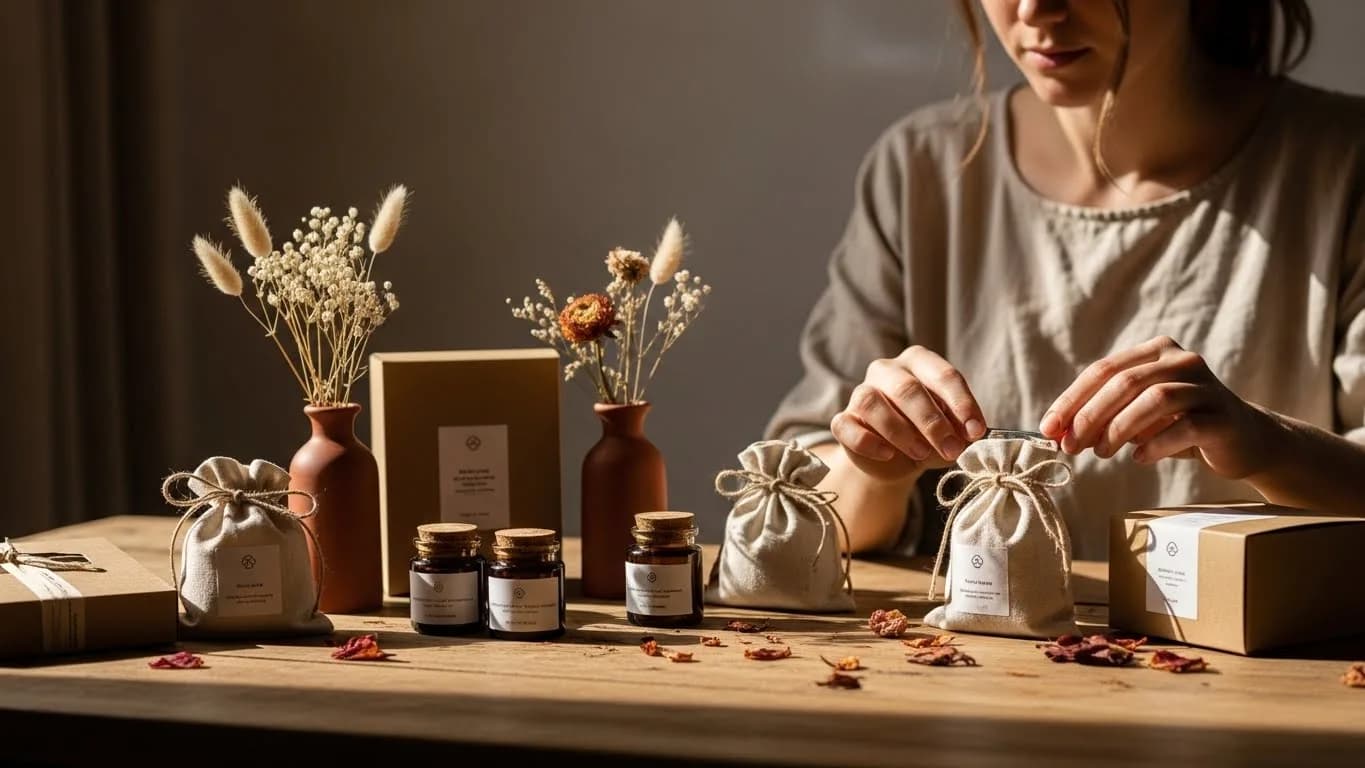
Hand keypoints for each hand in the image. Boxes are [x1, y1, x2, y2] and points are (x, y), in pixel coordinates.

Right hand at [830, 346, 987, 481]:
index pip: (943, 375)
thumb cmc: (928, 435)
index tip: (975, 432)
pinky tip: (888, 455)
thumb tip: (967, 436)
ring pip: (873, 403)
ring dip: (901, 432)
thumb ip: (959, 430)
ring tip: (921, 454)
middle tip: (951, 449)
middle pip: (907, 388)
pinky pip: (847, 426)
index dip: (961, 404)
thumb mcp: (951, 431)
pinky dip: (868, 442)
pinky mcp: (843, 420)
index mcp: (919, 363)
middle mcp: (887, 370)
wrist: (896, 461)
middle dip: (933, 422)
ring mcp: (861, 393)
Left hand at [1039, 335, 1279, 477]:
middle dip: (1089, 415)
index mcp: (1156, 352)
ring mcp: (1206, 387)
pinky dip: (1154, 444)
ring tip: (1101, 453)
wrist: (1245, 441)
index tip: (1048, 428)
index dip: (1071, 399)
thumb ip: (1102, 417)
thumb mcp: (1137, 417)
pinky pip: (1184, 427)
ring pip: (1154, 399)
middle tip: (1071, 446)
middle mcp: (1182, 361)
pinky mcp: (1224, 417)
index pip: (1103, 370)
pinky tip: (1139, 458)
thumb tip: (1059, 433)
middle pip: (1125, 382)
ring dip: (1119, 428)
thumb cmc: (1180, 426)